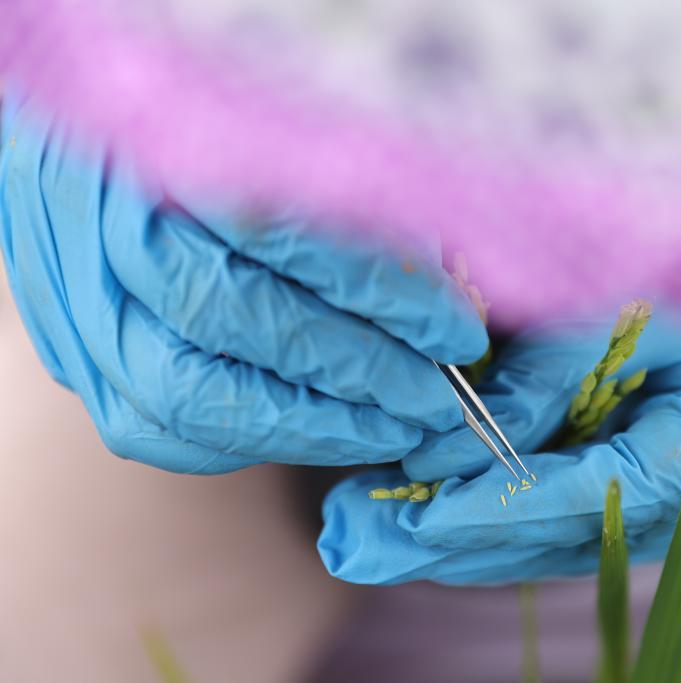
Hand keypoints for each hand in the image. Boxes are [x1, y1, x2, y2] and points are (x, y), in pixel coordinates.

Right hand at [0, 94, 486, 472]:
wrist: (79, 153)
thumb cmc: (207, 139)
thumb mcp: (284, 139)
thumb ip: (362, 206)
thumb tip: (451, 292)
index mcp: (170, 147)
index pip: (288, 232)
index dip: (386, 293)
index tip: (456, 332)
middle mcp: (111, 230)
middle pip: (242, 319)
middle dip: (361, 370)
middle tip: (436, 398)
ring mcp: (81, 304)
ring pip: (193, 395)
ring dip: (312, 425)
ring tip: (392, 428)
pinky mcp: (74, 358)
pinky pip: (160, 429)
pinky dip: (252, 442)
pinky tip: (323, 431)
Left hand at [317, 316, 680, 583]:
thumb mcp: (632, 296)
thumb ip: (551, 369)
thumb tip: (449, 446)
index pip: (619, 486)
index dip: (521, 501)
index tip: (429, 511)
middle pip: (580, 534)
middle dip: (463, 541)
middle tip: (361, 544)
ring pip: (565, 542)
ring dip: (464, 544)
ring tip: (367, 541)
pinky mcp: (655, 506)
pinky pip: (568, 523)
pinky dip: (495, 522)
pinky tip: (422, 525)